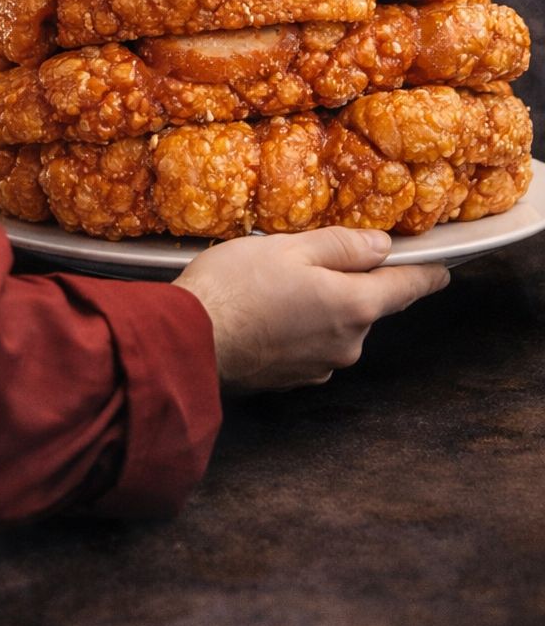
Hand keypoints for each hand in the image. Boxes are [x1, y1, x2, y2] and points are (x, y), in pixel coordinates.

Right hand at [173, 227, 449, 391]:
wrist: (185, 342)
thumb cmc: (236, 287)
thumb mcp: (290, 247)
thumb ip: (342, 245)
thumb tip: (380, 247)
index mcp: (354, 306)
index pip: (407, 288)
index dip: (426, 273)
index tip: (440, 269)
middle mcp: (347, 344)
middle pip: (364, 306)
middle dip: (347, 283)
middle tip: (305, 259)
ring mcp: (319, 367)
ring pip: (333, 326)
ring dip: (317, 307)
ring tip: (272, 286)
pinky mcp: (291, 380)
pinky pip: (308, 346)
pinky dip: (296, 329)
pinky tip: (263, 314)